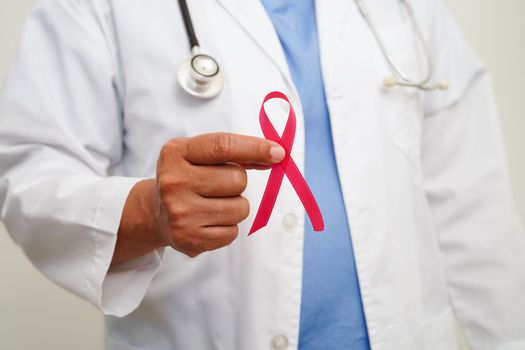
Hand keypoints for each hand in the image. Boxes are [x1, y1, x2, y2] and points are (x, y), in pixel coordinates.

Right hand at [113, 132, 284, 263]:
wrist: (157, 212)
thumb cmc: (188, 176)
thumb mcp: (200, 155)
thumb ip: (235, 152)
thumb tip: (275, 154)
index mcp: (175, 153)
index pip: (223, 146)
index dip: (255, 148)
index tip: (278, 153)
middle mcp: (173, 182)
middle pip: (237, 180)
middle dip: (238, 182)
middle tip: (218, 186)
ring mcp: (180, 212)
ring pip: (240, 208)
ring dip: (235, 206)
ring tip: (213, 204)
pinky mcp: (188, 238)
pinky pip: (233, 232)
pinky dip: (228, 227)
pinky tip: (208, 221)